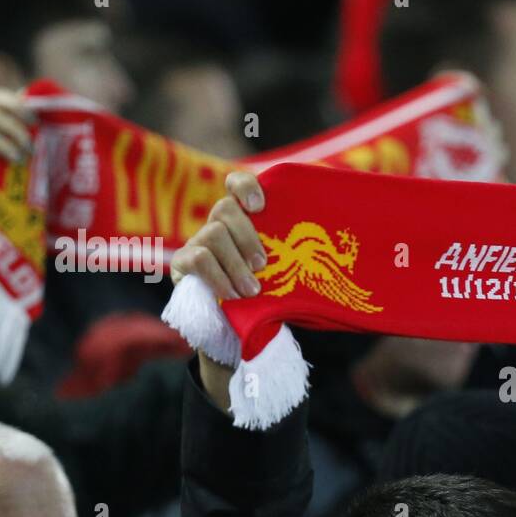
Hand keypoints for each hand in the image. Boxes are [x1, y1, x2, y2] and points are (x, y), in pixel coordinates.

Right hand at [169, 170, 268, 410]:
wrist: (235, 332)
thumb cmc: (265, 297)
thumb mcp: (282, 274)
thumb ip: (292, 257)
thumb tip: (332, 250)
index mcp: (243, 221)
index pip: (236, 184)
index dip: (245, 186)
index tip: (261, 205)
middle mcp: (217, 226)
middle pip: (225, 208)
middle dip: (248, 236)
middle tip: (263, 266)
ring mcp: (197, 243)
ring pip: (213, 233)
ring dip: (236, 264)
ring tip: (251, 290)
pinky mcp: (183, 265)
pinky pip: (198, 259)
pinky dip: (218, 277)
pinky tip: (231, 296)